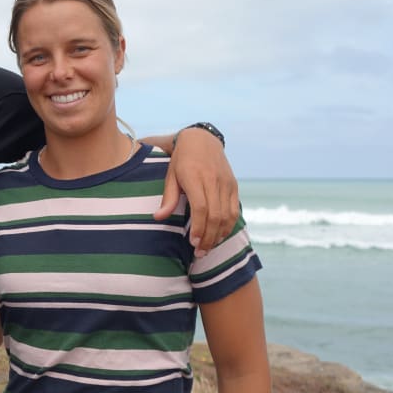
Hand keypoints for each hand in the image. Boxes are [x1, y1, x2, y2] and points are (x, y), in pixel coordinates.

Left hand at [153, 127, 238, 255]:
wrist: (202, 140)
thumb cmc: (181, 161)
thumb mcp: (170, 176)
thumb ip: (168, 198)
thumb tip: (158, 218)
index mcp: (194, 177)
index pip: (201, 207)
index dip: (199, 227)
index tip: (193, 242)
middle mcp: (213, 180)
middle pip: (215, 215)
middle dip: (209, 237)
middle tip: (200, 252)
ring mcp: (226, 183)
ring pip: (227, 215)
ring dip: (219, 235)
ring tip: (208, 247)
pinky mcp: (233, 185)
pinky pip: (234, 210)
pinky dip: (228, 225)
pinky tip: (219, 235)